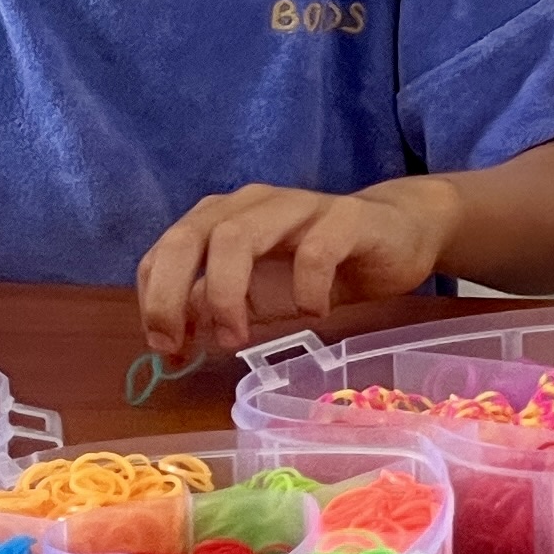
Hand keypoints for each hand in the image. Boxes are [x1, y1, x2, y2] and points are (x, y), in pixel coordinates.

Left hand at [137, 179, 460, 357]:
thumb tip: (173, 340)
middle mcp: (249, 204)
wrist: (398, 235)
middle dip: (172, 296)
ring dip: (226, 294)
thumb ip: (214, 308)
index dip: (155, 301)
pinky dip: (305, 290)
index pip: (165, 252)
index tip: (168, 349)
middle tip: (185, 346)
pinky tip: (315, 312)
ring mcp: (296, 207)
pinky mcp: (345, 217)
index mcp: (220, 218)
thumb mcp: (258, 294)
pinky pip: (314, 252)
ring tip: (238, 338)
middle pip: (188, 237)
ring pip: (237, 236)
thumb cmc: (321, 265)